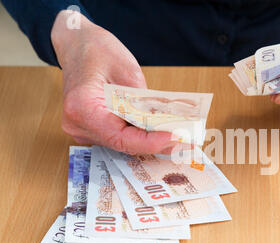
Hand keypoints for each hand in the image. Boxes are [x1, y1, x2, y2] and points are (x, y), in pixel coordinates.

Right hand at [51, 10, 186, 153]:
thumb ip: (143, 101)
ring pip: (123, 144)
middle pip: (123, 144)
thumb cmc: (98, 51)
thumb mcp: (128, 71)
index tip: (175, 138)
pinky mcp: (92, 130)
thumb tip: (165, 124)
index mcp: (82, 108)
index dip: (150, 142)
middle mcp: (78, 125)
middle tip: (186, 141)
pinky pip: (120, 138)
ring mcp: (83, 130)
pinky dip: (141, 136)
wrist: (77, 45)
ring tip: (180, 137)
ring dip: (151, 142)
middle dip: (156, 144)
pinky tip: (162, 132)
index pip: (120, 138)